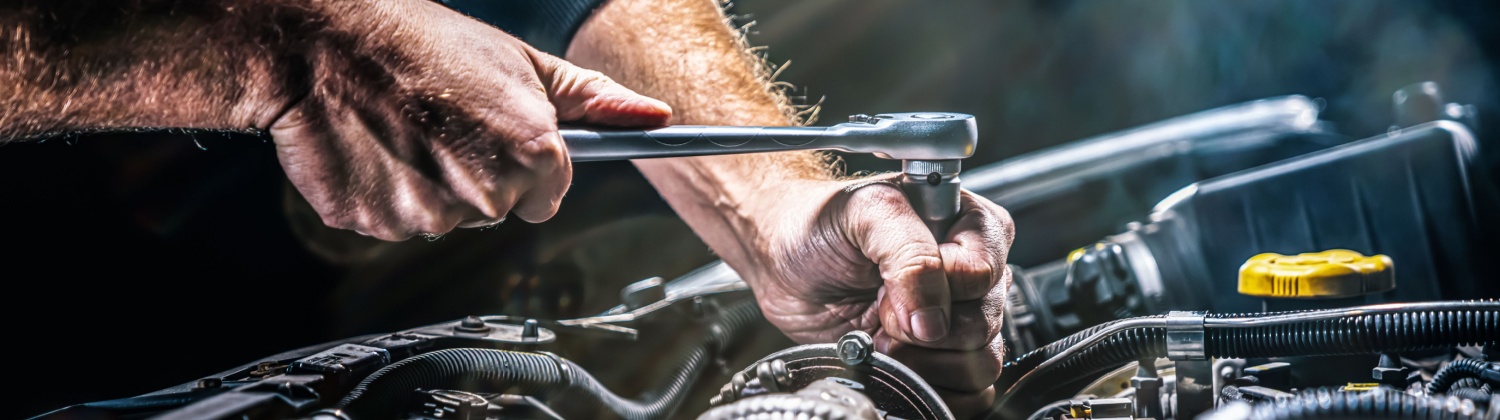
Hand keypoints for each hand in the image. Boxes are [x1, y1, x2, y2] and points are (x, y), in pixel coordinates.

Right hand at [268, 0, 670, 239]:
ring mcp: (430, 216)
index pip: (550, 194)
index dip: (526, 164)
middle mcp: (487, 194)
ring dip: (429, 186)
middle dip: (478, 175)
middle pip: (499, 210)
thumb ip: (592, 100)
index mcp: (532, 153)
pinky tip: (375, 150)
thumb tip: (655, 117)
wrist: (321, 44)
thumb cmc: (422, 46)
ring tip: (404, 131)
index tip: (496, 137)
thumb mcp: (521, 62)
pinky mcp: (378, 226)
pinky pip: (396, 223)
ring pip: (446, 219)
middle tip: (442, 123)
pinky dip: (386, 195)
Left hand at [737, 176, 1013, 417]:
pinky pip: (969, 392)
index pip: (981, 273)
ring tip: (882, 334)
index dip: (935, 288)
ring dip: (923, 360)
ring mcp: (956, 318)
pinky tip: (894, 360)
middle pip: (983, 324)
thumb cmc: (820, 223)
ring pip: (981, 363)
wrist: (783, 258)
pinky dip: (928, 386)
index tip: (888, 284)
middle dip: (920, 328)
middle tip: (879, 308)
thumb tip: (933, 320)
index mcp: (970, 225)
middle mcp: (971, 274)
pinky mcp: (939, 358)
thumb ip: (909, 254)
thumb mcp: (865, 214)